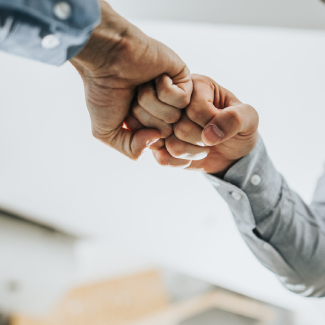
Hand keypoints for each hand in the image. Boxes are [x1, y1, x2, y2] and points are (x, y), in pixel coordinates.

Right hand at [70, 0, 191, 159]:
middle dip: (144, 116)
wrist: (106, 57)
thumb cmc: (104, 92)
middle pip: (165, 133)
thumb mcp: (106, 132)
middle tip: (133, 97)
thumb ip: (130, 149)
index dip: (138, 133)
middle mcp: (163, 112)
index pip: (155, 146)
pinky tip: (155, 77)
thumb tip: (156, 140)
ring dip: (151, 101)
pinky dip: (163, 89)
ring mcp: (175, 97)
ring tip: (141, 85)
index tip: (126, 115)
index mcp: (148, 124)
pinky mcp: (185, 80)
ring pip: (173, 117)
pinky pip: (182, 100)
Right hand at [132, 74, 258, 173]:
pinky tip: (190, 156)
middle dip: (202, 139)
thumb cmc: (240, 128)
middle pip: (180, 126)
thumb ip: (236, 118)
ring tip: (202, 147)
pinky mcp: (159, 144)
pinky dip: (181, 163)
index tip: (222, 125)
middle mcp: (174, 102)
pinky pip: (162, 158)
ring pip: (171, 143)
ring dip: (193, 152)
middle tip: (212, 138)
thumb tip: (209, 135)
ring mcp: (164, 124)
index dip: (211, 124)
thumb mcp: (249, 118)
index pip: (194, 108)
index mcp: (196, 85)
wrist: (231, 152)